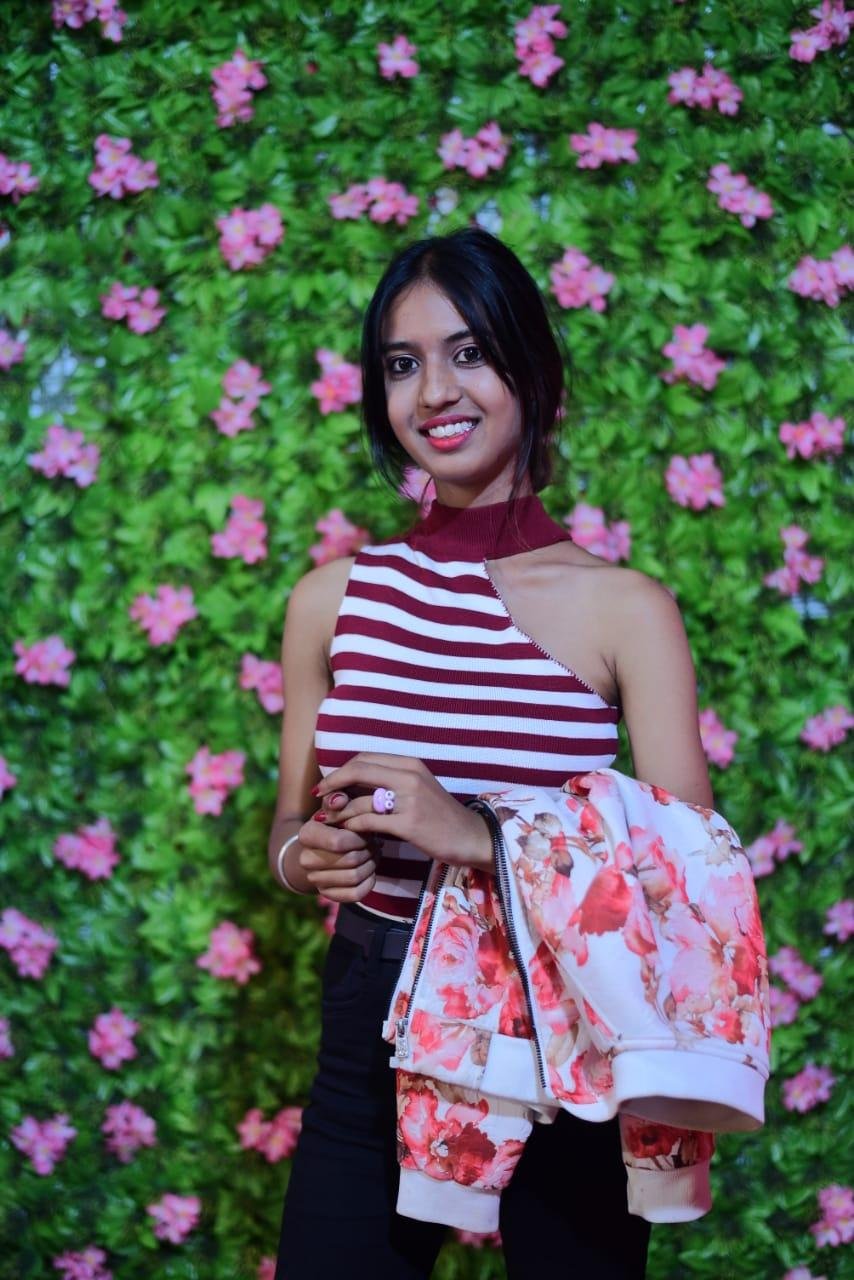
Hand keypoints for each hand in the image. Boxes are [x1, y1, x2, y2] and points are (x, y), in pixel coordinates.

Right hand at [296, 798, 376, 902]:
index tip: (367, 830)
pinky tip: (369, 871)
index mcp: (307, 834)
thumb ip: (339, 799)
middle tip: (374, 843)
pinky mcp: (327, 894)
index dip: (359, 838)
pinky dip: (368, 882)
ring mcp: (315, 879)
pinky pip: (355, 894)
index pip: (339, 842)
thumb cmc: (338, 823)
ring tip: (373, 854)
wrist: (325, 849)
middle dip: (369, 850)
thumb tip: (339, 800)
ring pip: (354, 877)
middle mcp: (305, 859)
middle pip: (350, 860)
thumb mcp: (338, 808)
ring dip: (371, 865)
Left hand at [313, 753, 493, 871]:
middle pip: (358, 770)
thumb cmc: (439, 815)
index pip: (364, 758)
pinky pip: (369, 821)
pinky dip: (353, 826)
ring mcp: (411, 799)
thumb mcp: (417, 790)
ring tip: (329, 821)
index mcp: (410, 764)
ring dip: (340, 811)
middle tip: (319, 798)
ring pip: (360, 799)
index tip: (327, 785)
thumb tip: (353, 783)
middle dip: (333, 784)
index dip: (340, 770)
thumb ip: (389, 782)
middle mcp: (410, 775)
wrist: (470, 836)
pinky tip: (349, 833)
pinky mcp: (410, 823)